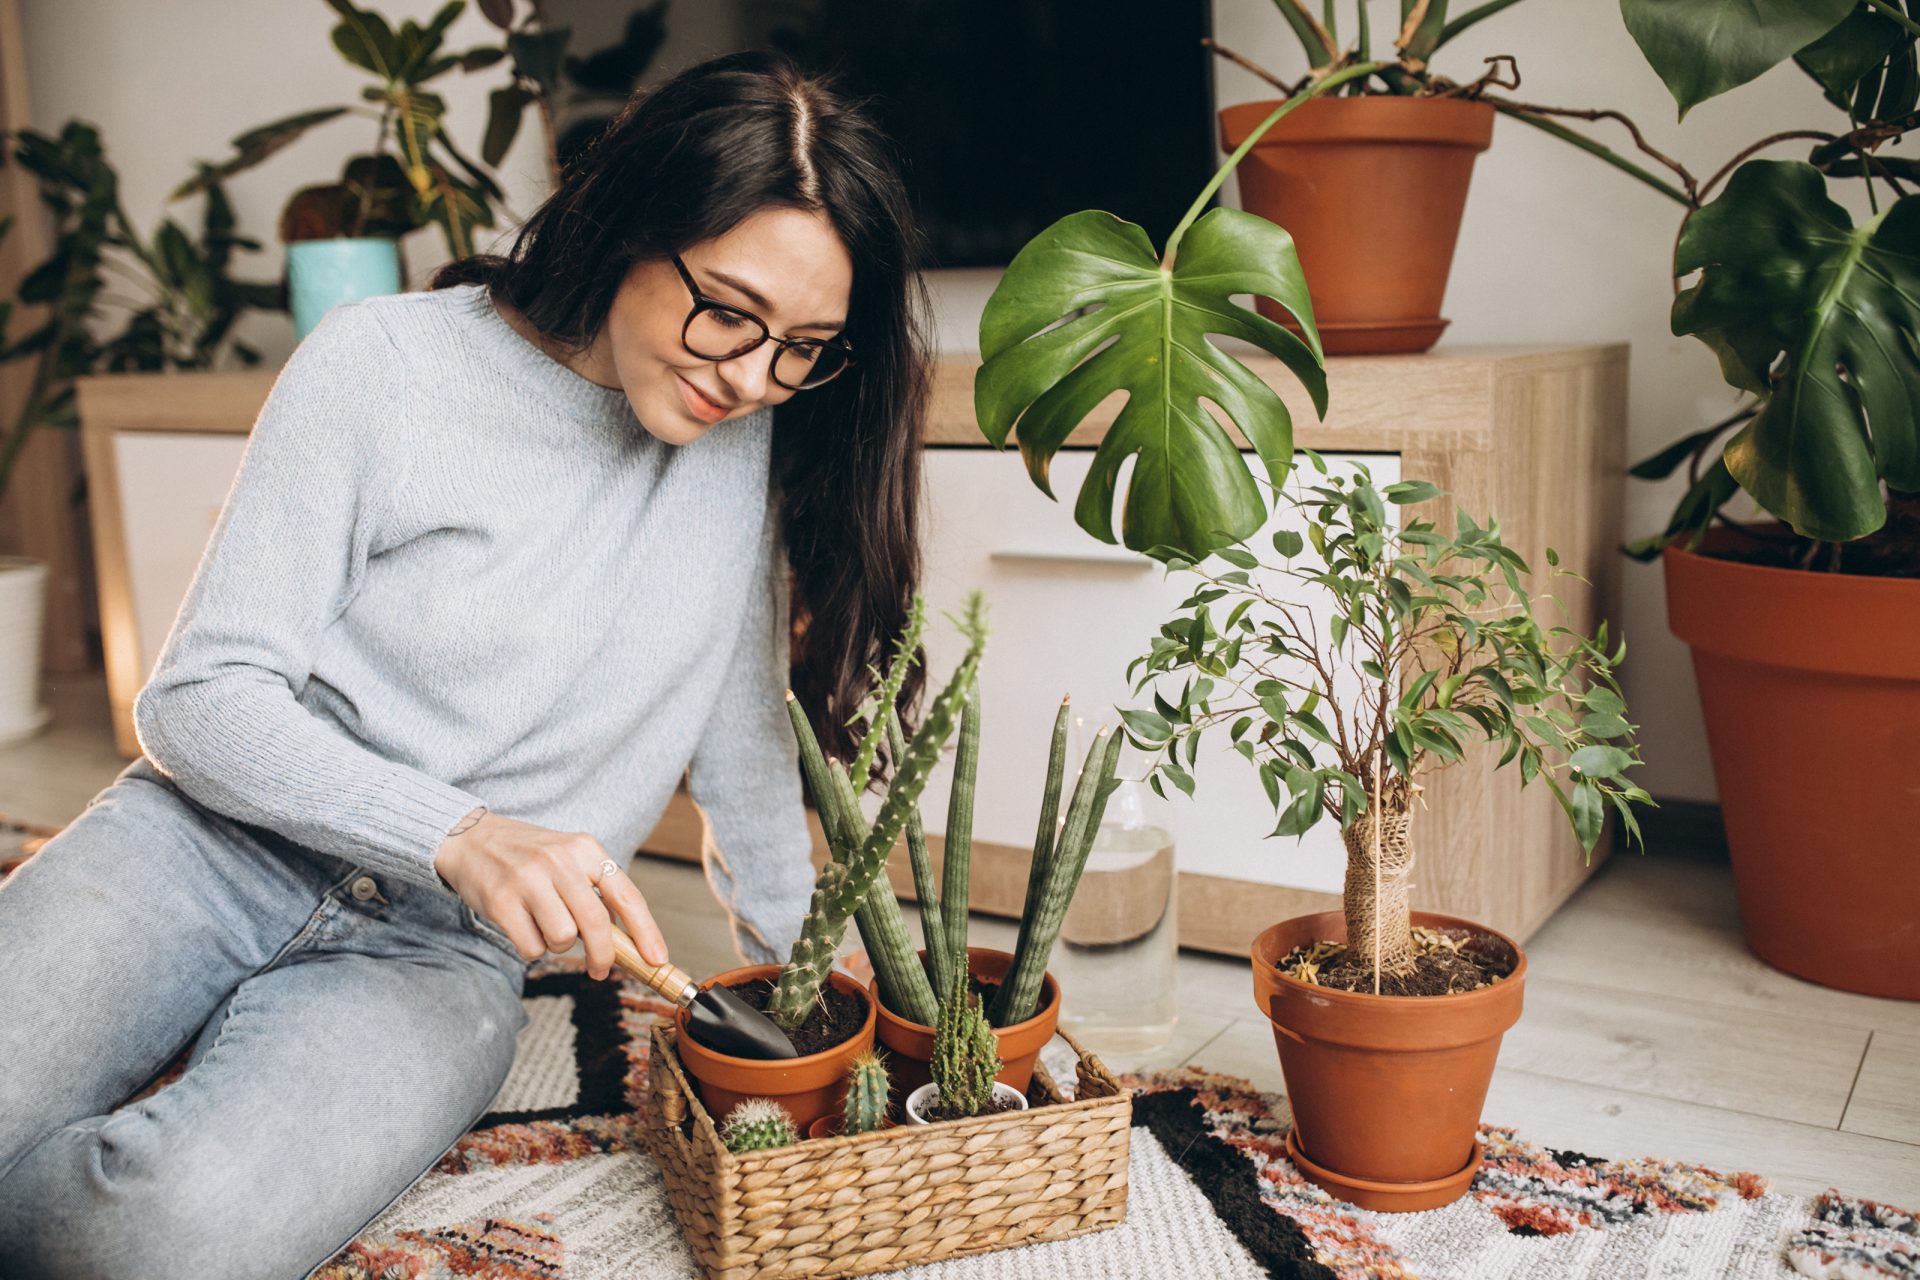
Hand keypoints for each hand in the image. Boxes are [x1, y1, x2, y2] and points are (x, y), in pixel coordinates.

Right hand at [433, 811, 668, 978]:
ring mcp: (528, 880)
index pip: (626, 894)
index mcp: (585, 849)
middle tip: (599, 970)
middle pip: (596, 923)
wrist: (470, 839)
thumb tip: (628, 940)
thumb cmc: (528, 856)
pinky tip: (524, 928)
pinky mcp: (501, 902)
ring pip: (563, 938)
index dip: (646, 931)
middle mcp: (559, 860)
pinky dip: (532, 948)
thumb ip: (596, 891)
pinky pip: (532, 947)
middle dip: (603, 955)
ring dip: (558, 945)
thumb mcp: (569, 858)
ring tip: (545, 927)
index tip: (656, 958)